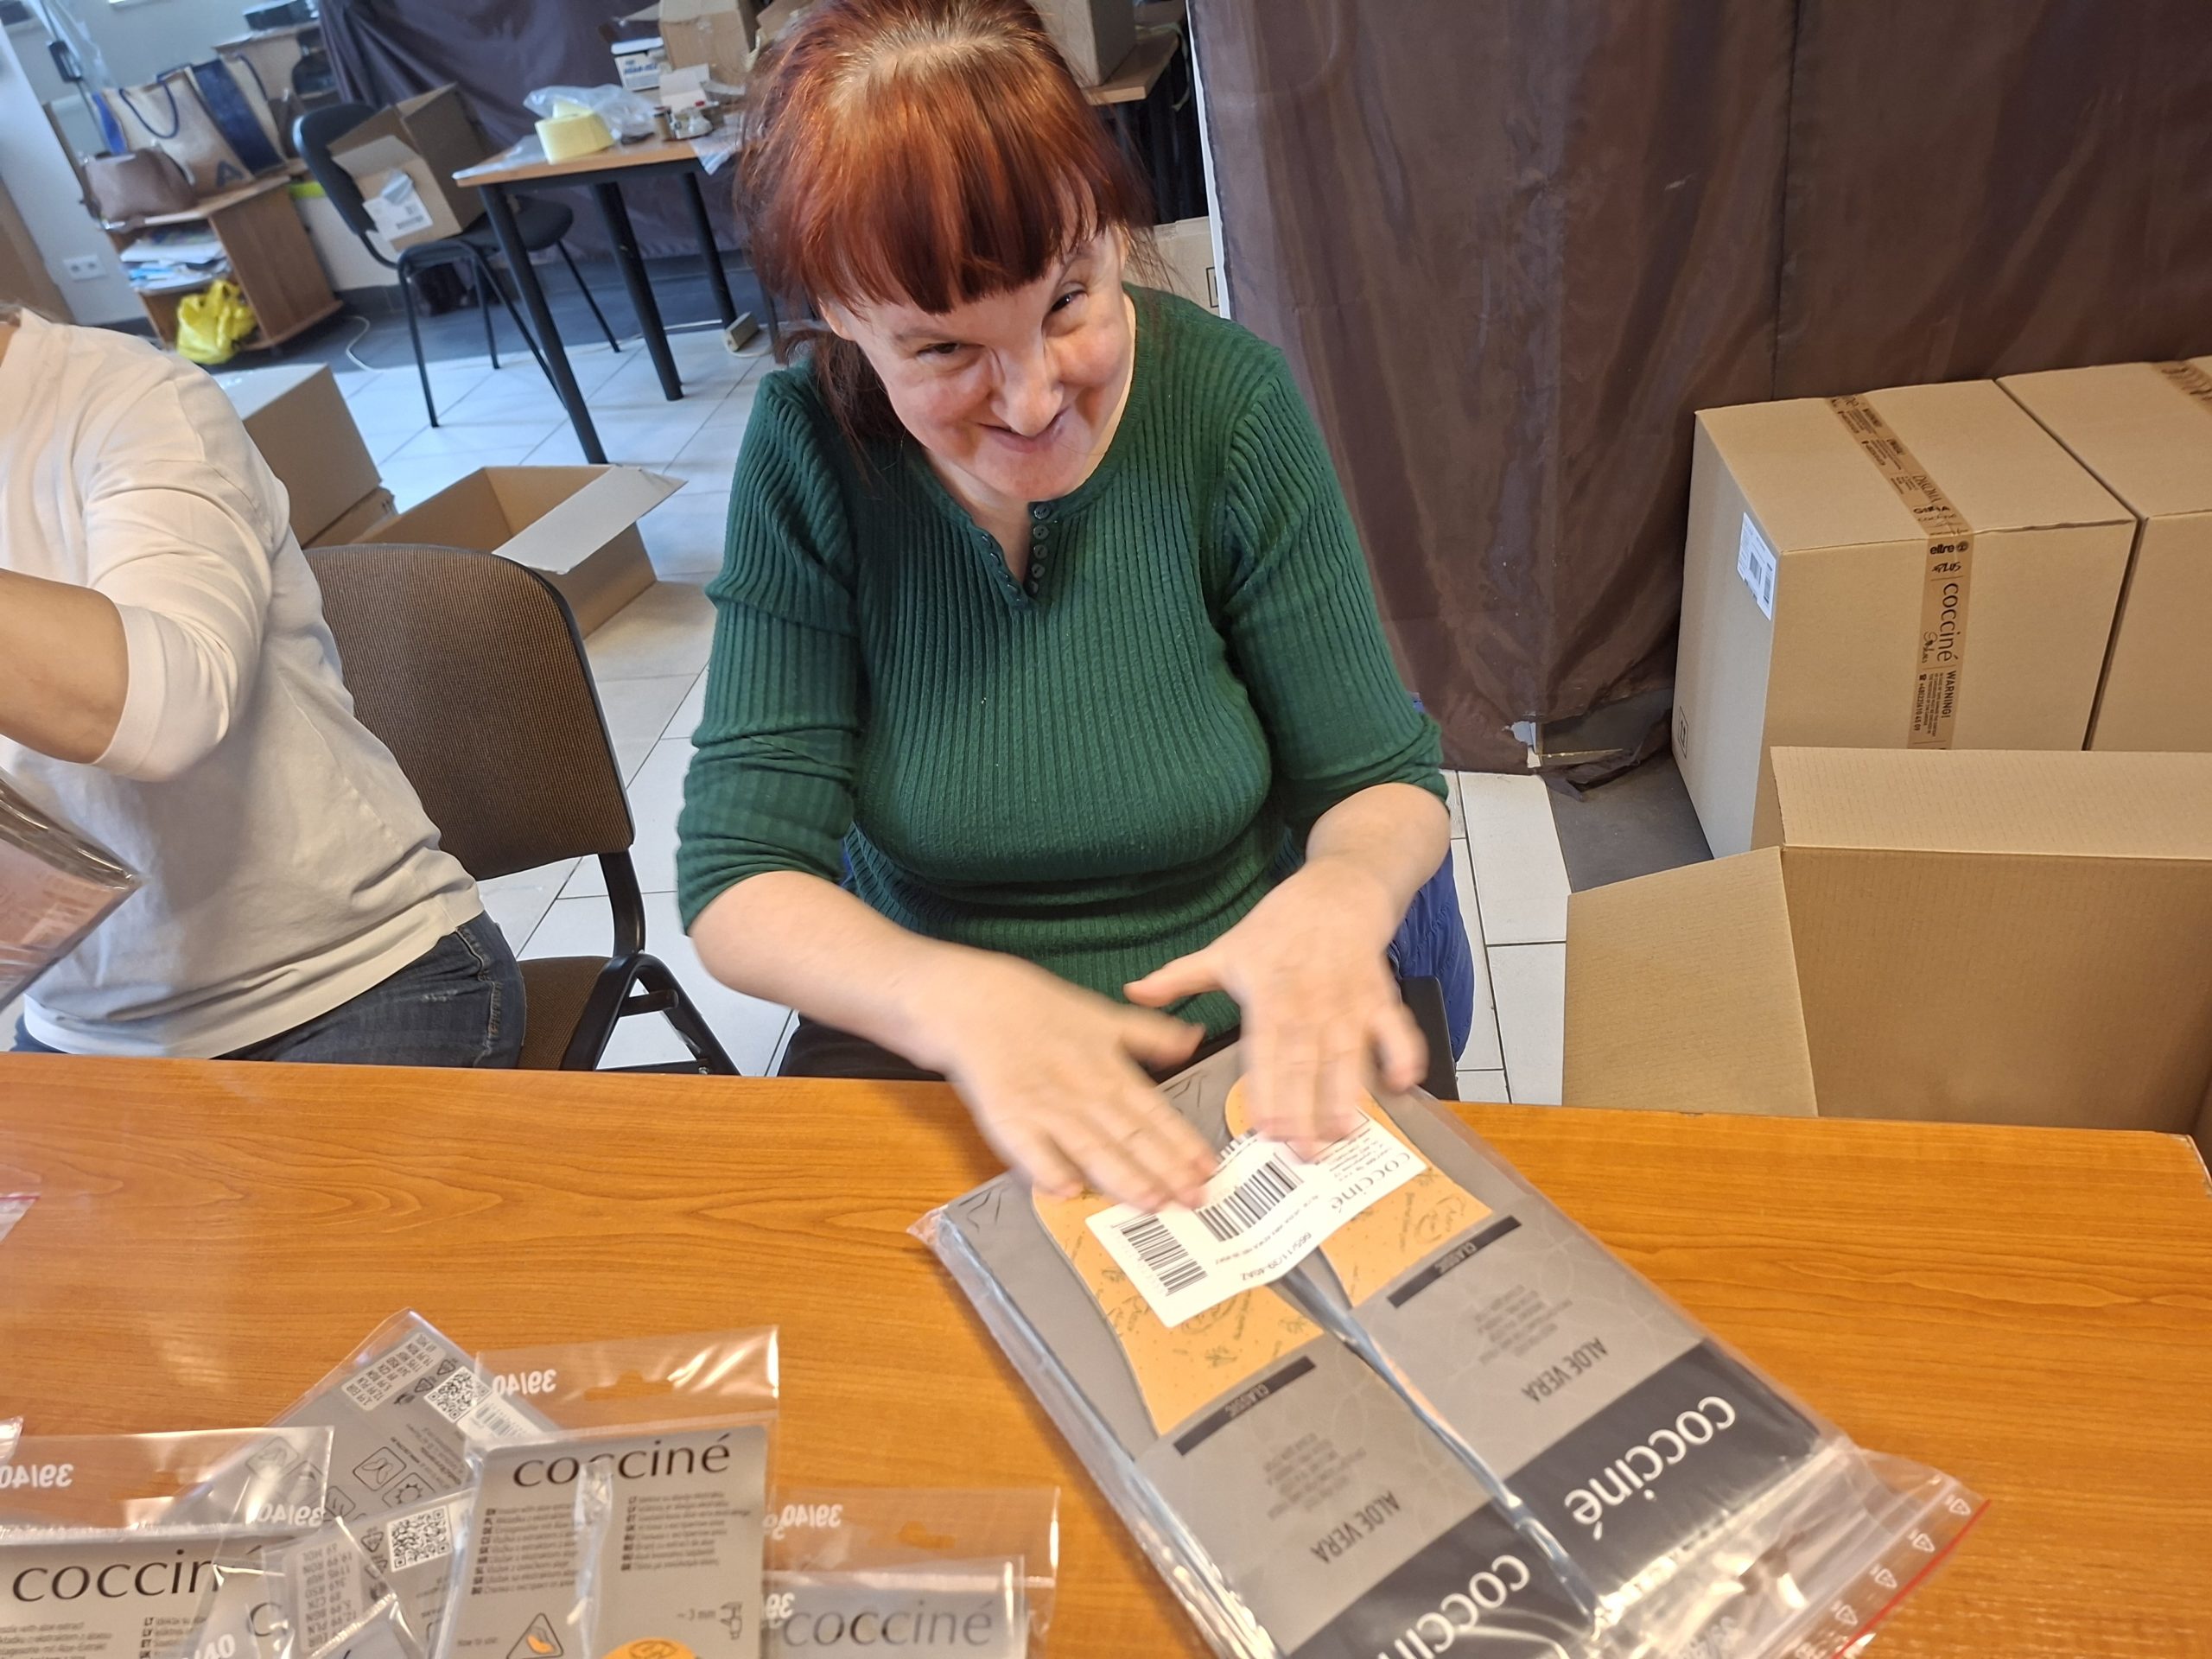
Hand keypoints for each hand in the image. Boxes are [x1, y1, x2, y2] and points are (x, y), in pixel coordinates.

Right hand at [920, 954, 1216, 1209]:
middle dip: (1164, 1170)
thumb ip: (1149, 1034)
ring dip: (1121, 1176)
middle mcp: (1083, 1089)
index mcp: (1108, 1068)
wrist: (976, 998)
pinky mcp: (1005, 1113)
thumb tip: (1193, 1039)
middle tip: (1194, 1200)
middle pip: (1130, 1135)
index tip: (1209, 1170)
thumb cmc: (1038, 1009)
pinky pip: (1029, 1146)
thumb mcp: (1102, 1016)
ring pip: (1090, 1146)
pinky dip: (1047, 1167)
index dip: (1182, 1142)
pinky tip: (1067, 1191)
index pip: (1154, 1112)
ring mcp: (1045, 1104)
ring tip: (1151, 1203)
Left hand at [1125, 856, 1424, 1156]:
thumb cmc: (1278, 927)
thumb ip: (1180, 979)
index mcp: (1268, 995)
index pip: (1265, 1050)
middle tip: (1305, 1152)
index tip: (1266, 1128)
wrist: (1338, 891)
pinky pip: (1395, 1029)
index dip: (1267, 1089)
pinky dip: (1403, 1055)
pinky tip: (1404, 1086)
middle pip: (1306, 1061)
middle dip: (1306, 1107)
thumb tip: (1132, 992)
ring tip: (1343, 1134)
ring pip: (1348, 1055)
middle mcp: (1309, 1003)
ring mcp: (1348, 1001)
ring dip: (1347, 1095)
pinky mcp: (1380, 997)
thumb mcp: (1224, 949)